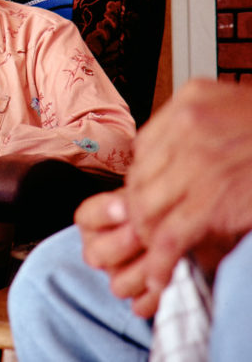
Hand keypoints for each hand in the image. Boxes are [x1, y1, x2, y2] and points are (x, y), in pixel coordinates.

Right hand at [75, 191, 161, 316]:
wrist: (188, 225)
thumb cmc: (164, 204)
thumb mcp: (148, 192)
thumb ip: (139, 195)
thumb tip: (133, 201)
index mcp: (94, 222)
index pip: (86, 217)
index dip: (104, 213)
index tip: (126, 206)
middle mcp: (99, 250)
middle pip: (96, 255)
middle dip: (123, 243)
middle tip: (146, 233)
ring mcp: (117, 275)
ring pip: (118, 285)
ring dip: (143, 272)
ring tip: (165, 258)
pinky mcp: (139, 297)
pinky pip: (141, 307)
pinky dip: (156, 298)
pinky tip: (170, 282)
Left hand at [124, 79, 251, 302]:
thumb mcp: (234, 106)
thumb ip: (198, 122)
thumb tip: (168, 156)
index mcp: (192, 99)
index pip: (144, 146)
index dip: (146, 176)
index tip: (151, 194)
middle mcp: (186, 126)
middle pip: (140, 178)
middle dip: (141, 208)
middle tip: (149, 227)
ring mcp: (197, 163)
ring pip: (146, 207)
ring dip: (147, 234)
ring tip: (155, 250)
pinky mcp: (211, 200)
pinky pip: (169, 235)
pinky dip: (160, 260)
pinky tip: (159, 275)